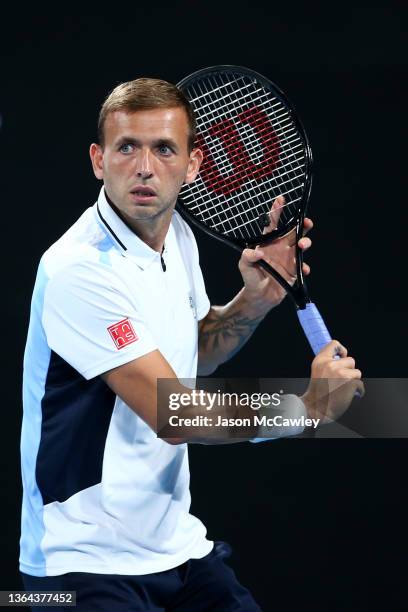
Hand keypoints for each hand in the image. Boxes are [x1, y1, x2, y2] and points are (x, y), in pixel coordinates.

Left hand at [238, 195, 312, 311]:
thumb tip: (257, 252)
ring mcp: (289, 259)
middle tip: (306, 222)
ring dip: (305, 242)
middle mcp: (280, 248)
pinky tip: (302, 269)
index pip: (272, 224)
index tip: (281, 199)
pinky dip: (304, 266)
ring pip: (302, 245)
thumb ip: (247, 257)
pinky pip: (303, 265)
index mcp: (268, 243)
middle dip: (302, 224)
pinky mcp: (294, 271)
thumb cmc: (250, 279)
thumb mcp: (244, 266)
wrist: (259, 298)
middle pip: (293, 231)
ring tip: (302, 245)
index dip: (276, 211)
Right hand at [301, 340, 364, 424]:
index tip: (342, 357)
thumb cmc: (317, 392)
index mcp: (320, 360)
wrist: (316, 409)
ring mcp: (340, 374)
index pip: (334, 344)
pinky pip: (360, 385)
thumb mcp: (318, 371)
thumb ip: (327, 362)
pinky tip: (348, 395)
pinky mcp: (350, 383)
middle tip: (340, 380)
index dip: (342, 350)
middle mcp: (330, 365)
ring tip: (343, 388)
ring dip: (353, 381)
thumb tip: (343, 356)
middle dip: (349, 370)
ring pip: (357, 372)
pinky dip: (357, 391)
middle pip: (351, 360)